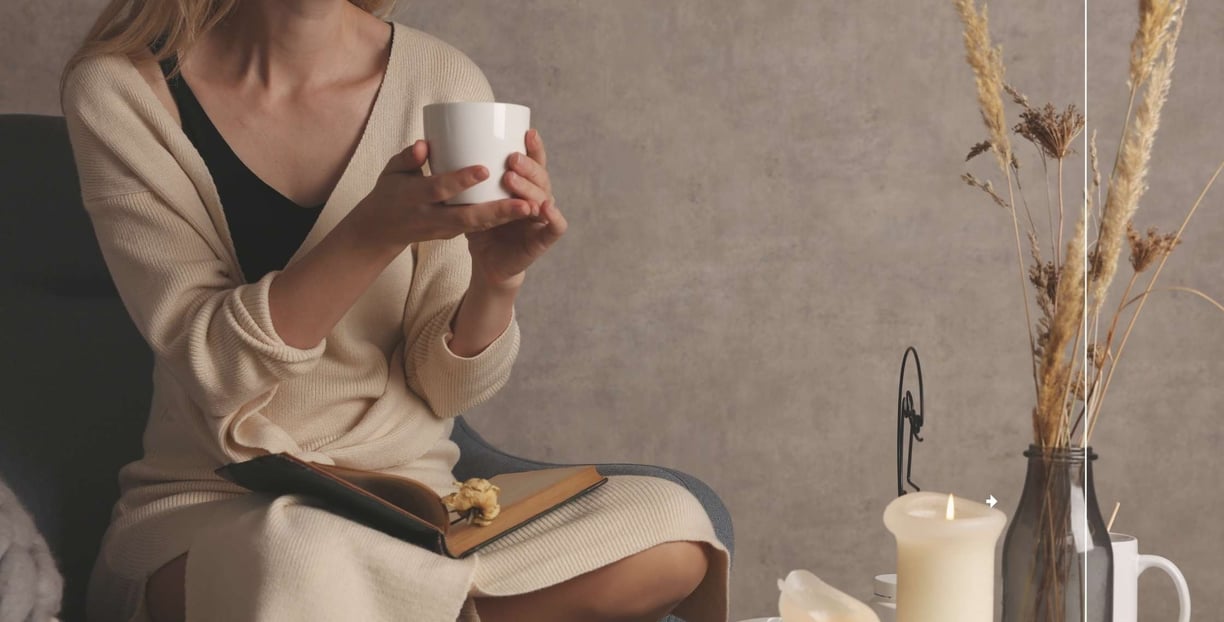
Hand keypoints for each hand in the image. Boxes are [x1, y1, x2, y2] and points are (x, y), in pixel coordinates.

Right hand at [352, 140, 537, 250]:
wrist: (381, 229)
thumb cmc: (390, 190)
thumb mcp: (391, 171)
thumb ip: (408, 157)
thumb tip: (425, 144)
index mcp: (414, 198)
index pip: (440, 189)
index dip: (461, 180)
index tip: (485, 169)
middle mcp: (430, 217)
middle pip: (467, 216)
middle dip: (497, 211)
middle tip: (526, 204)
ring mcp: (442, 230)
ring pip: (476, 227)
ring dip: (504, 219)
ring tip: (532, 209)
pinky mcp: (452, 234)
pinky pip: (477, 229)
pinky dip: (498, 222)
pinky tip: (521, 213)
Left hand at [466, 129, 566, 287]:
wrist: (487, 264)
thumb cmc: (478, 228)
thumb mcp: (467, 199)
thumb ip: (454, 176)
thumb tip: (423, 146)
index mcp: (523, 185)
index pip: (534, 162)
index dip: (535, 147)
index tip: (527, 132)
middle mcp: (536, 198)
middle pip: (540, 176)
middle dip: (529, 166)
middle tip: (511, 159)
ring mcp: (542, 219)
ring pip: (545, 197)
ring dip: (531, 187)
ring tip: (512, 180)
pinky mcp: (543, 240)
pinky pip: (556, 227)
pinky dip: (554, 217)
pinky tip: (543, 207)